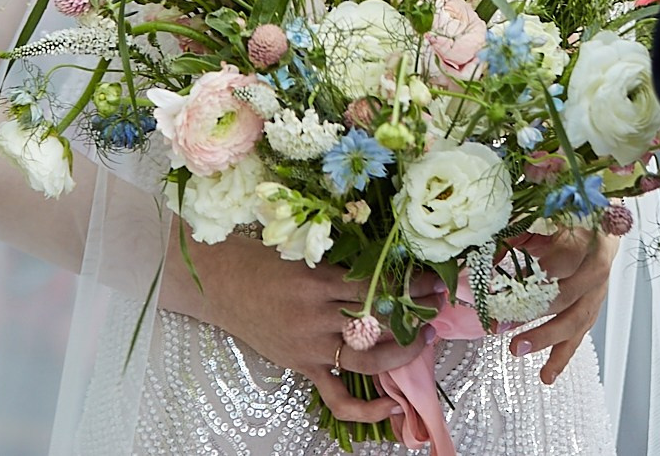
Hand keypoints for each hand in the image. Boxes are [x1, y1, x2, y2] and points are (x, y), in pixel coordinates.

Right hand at [163, 232, 423, 423]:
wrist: (222, 284)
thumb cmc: (263, 259)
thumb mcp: (303, 249)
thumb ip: (340, 258)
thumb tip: (386, 254)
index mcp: (318, 280)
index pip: (376, 284)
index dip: (409, 284)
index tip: (433, 279)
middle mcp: (316, 315)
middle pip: (377, 318)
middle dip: (414, 312)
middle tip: (438, 304)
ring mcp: (310, 346)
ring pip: (366, 358)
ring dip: (402, 352)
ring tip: (423, 339)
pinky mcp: (303, 367)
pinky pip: (337, 397)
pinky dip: (365, 409)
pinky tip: (391, 407)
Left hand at [514, 225, 617, 382]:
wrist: (603, 217)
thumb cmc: (573, 212)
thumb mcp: (547, 213)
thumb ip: (520, 230)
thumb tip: (488, 253)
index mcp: (591, 238)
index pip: (569, 263)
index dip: (541, 280)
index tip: (508, 291)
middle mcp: (598, 267)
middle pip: (572, 298)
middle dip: (538, 316)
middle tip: (506, 327)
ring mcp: (598, 290)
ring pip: (577, 321)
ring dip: (547, 339)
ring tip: (518, 350)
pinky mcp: (592, 307)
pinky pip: (578, 335)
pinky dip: (562, 357)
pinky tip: (546, 375)